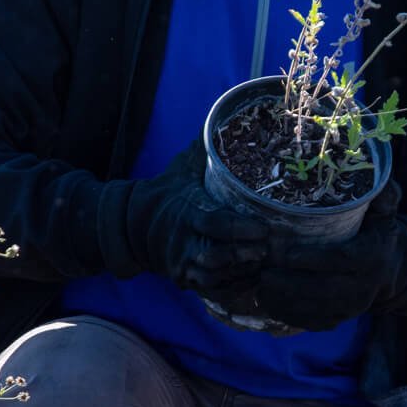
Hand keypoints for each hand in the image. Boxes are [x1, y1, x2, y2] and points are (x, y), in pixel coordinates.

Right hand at [137, 139, 267, 295]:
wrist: (133, 225)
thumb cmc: (169, 190)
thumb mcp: (184, 167)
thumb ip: (207, 147)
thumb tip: (227, 114)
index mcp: (187, 212)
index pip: (216, 224)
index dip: (241, 229)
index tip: (265, 228)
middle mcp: (184, 242)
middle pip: (219, 256)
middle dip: (247, 254)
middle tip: (272, 248)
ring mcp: (184, 265)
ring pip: (218, 277)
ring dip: (244, 272)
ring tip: (267, 262)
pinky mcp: (186, 281)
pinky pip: (214, 292)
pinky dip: (236, 288)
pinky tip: (255, 278)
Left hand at [232, 180, 406, 331]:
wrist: (391, 269)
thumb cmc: (378, 231)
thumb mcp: (385, 210)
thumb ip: (382, 194)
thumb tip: (375, 174)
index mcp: (371, 257)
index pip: (341, 259)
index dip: (314, 259)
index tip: (288, 253)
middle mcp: (363, 287)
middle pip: (322, 290)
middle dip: (290, 284)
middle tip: (263, 273)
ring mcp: (350, 308)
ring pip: (313, 310)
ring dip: (283, 301)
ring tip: (259, 286)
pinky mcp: (339, 319)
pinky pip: (310, 322)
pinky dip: (287, 314)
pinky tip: (267, 300)